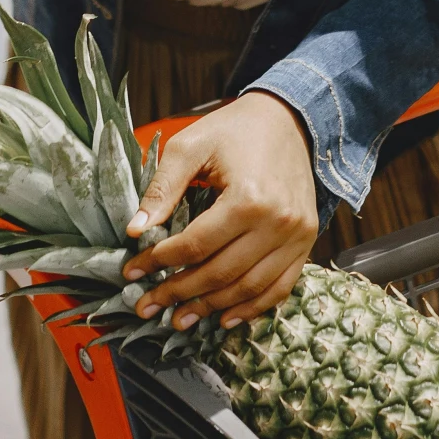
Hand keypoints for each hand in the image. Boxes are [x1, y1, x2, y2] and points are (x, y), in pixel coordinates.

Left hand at [124, 92, 318, 331]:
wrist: (289, 119)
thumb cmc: (235, 129)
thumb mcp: (190, 145)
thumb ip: (162, 188)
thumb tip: (135, 229)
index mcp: (248, 197)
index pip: (195, 244)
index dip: (159, 261)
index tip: (132, 271)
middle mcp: (277, 223)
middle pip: (221, 273)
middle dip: (179, 293)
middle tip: (147, 306)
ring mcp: (297, 236)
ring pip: (249, 288)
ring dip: (212, 308)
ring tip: (179, 319)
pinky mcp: (306, 242)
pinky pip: (279, 287)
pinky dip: (252, 308)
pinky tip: (225, 318)